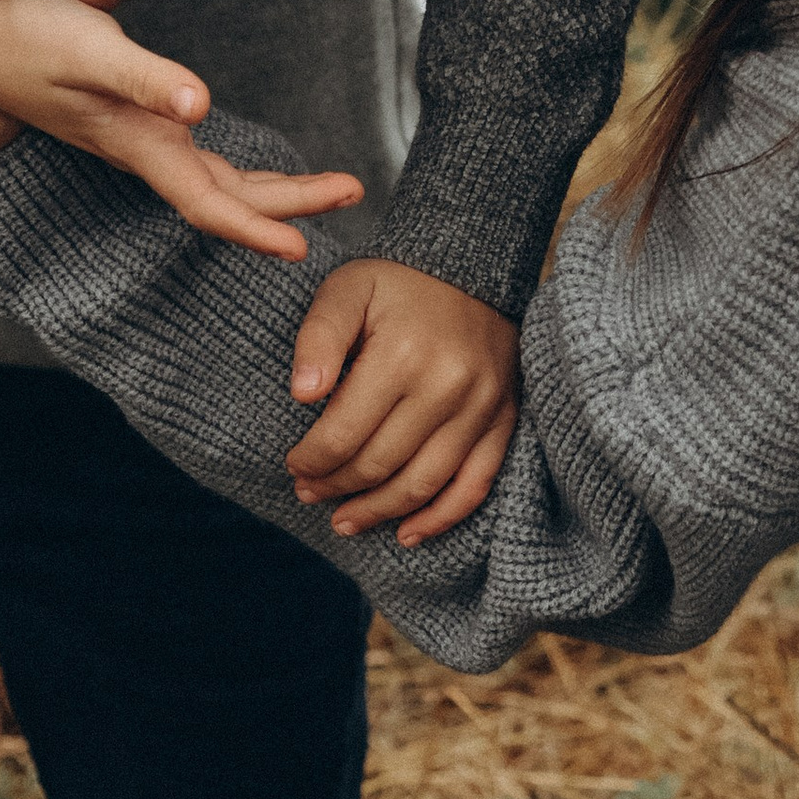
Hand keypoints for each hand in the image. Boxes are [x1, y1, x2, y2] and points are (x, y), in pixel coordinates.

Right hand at [0, 0, 363, 256]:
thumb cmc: (21, 38)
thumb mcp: (86, 51)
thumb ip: (145, 81)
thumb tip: (201, 107)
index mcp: (139, 142)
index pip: (209, 201)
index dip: (258, 225)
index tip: (305, 249)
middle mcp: (140, 145)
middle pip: (224, 193)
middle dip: (288, 200)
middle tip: (352, 191)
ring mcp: (131, 133)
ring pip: (211, 176)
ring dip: (266, 186)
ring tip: (322, 187)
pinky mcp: (122, 113)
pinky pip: (190, 155)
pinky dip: (228, 164)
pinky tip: (244, 160)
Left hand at [285, 262, 519, 546]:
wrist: (472, 266)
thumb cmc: (397, 283)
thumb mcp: (348, 289)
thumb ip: (319, 337)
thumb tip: (301, 394)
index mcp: (403, 354)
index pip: (344, 434)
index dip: (311, 461)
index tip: (293, 465)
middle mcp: (448, 385)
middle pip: (380, 464)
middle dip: (336, 487)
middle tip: (308, 492)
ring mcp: (482, 406)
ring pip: (423, 484)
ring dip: (378, 512)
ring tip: (344, 520)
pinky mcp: (505, 417)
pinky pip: (476, 484)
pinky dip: (441, 518)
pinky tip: (407, 533)